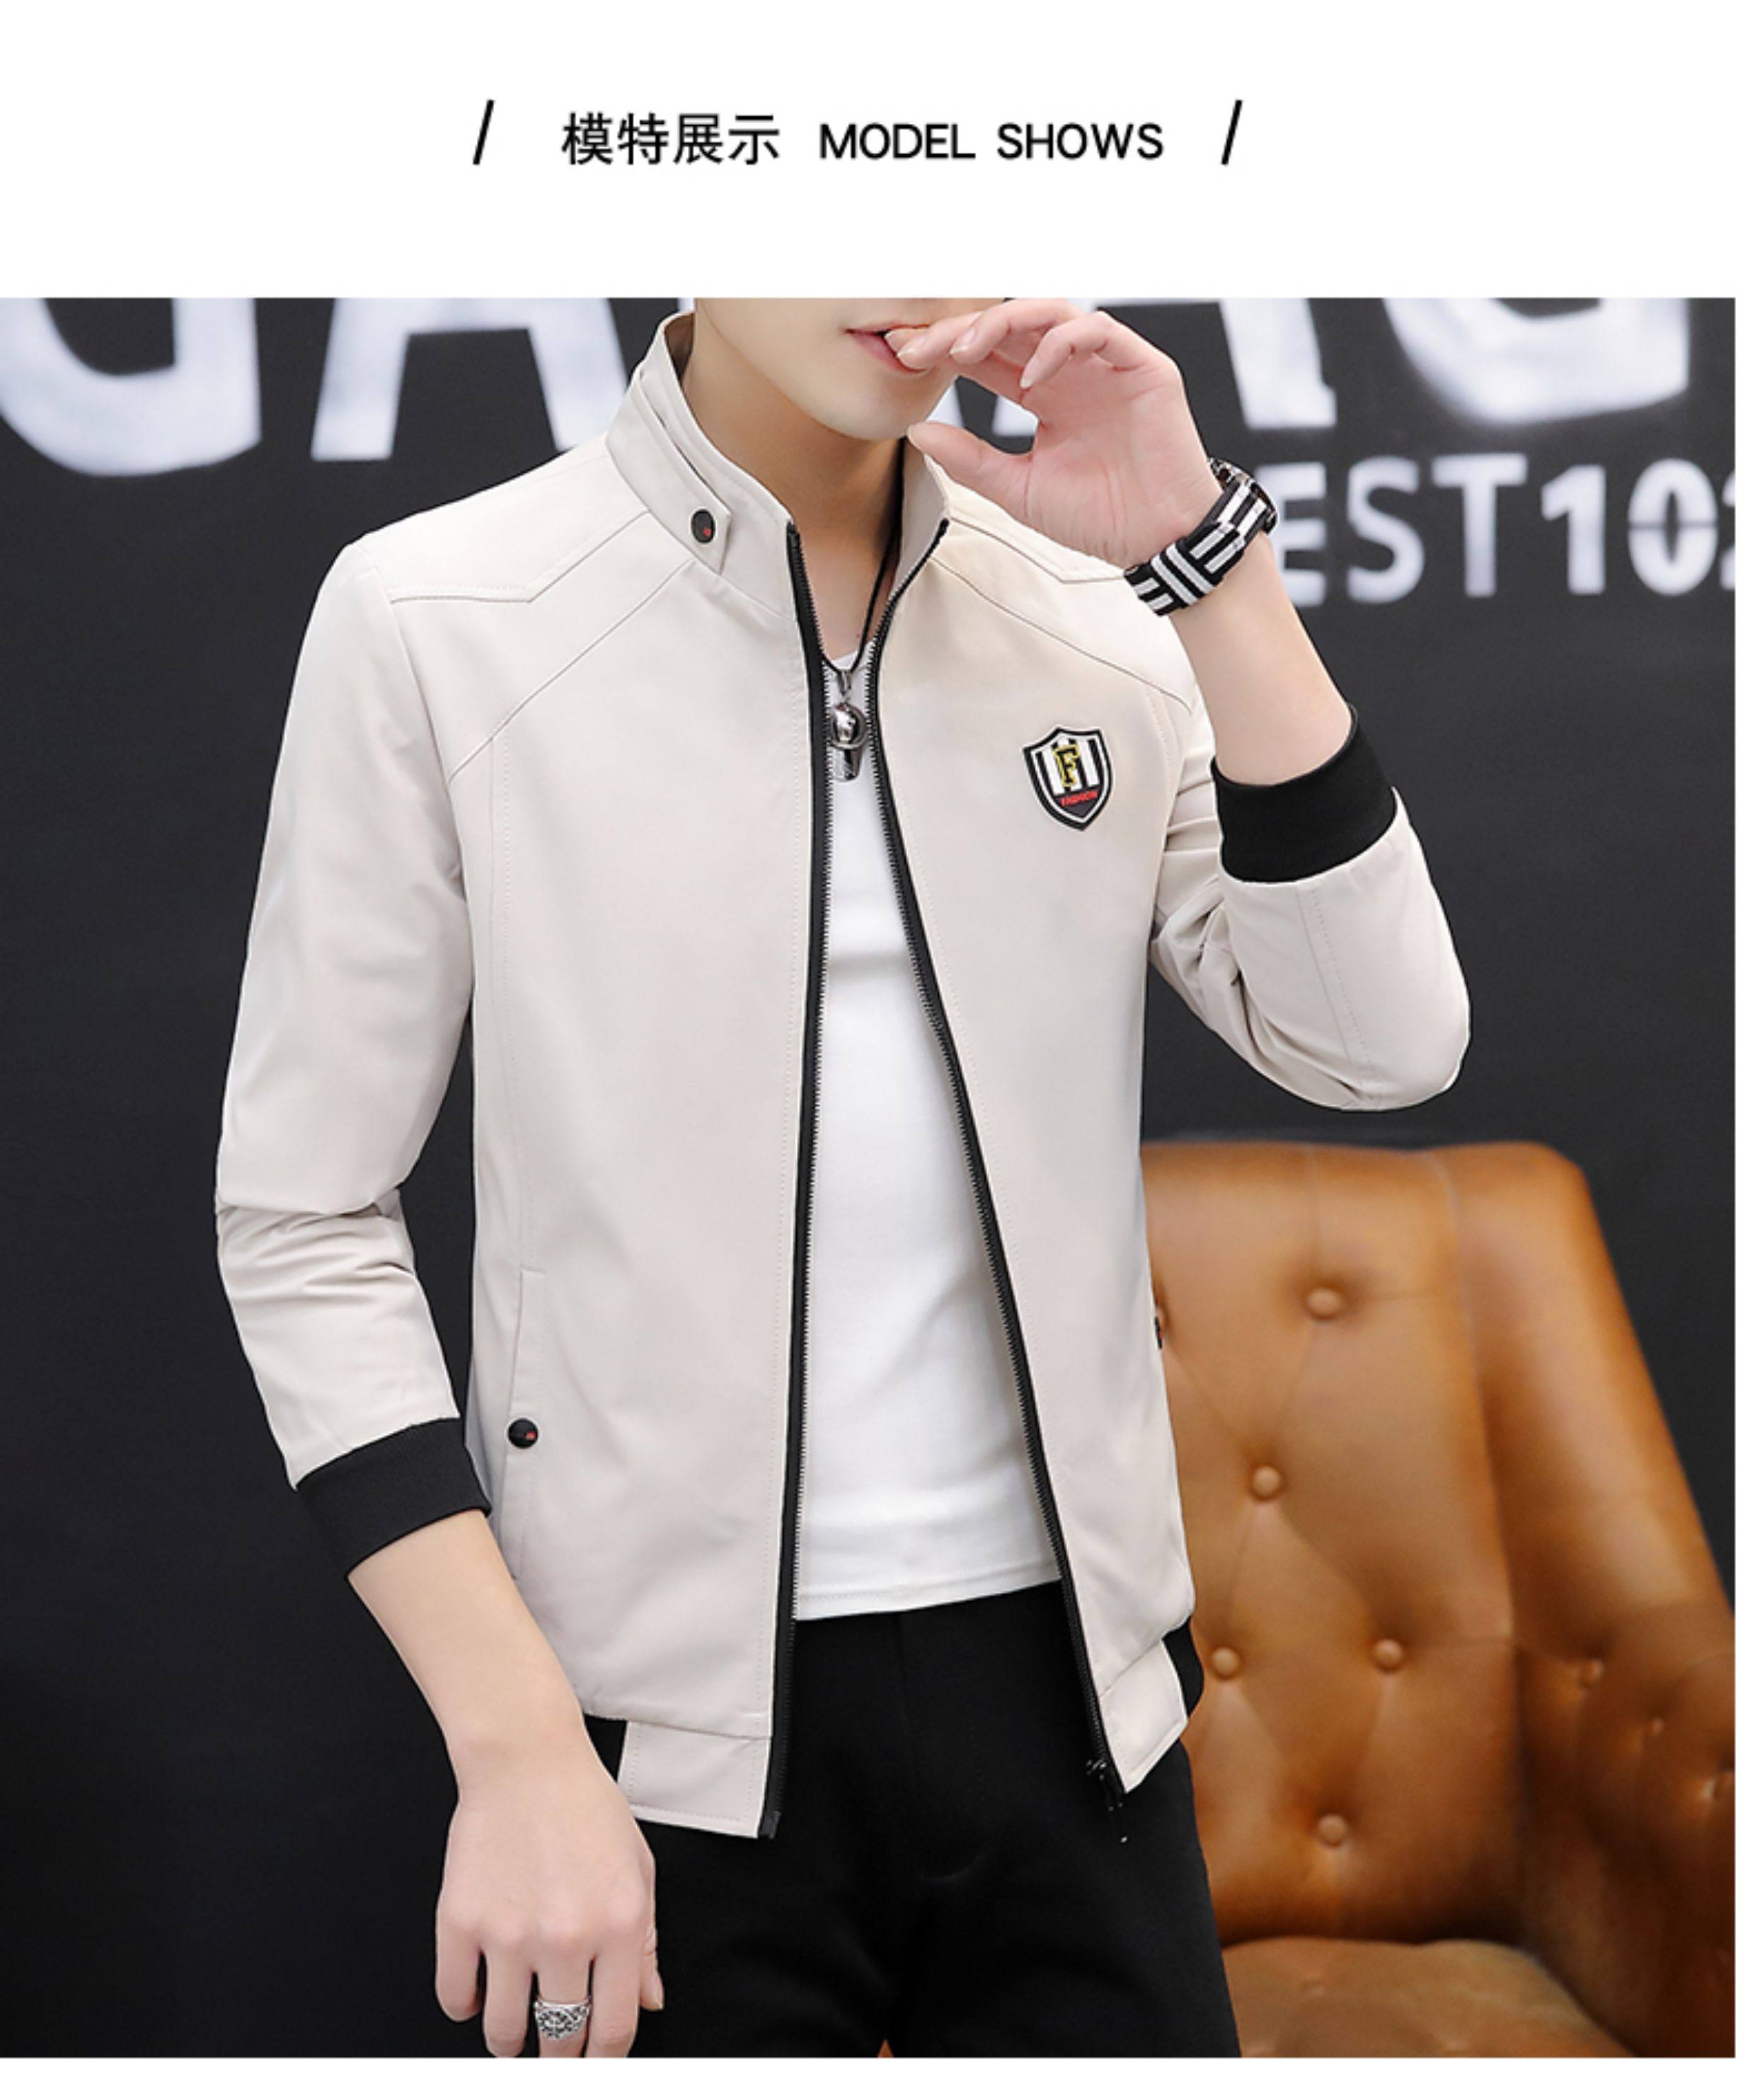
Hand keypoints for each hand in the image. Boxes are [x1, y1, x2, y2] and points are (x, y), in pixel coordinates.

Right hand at [434, 1726, 661, 2057]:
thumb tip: (649, 2000)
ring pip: (504, 2032)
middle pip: (561, 2038)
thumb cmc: (584, 1805)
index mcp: (617, 1925)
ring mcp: (509, 1933)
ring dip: (510, 2041)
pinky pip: (455, 1998)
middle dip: (560, 2053)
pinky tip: (480, 1988)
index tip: (596, 2062)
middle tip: (555, 2047)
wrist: (526, 1759)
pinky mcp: (461, 1922)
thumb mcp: (638, 1869)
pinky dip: (466, 2005)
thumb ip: (646, 1942)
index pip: (615, 2028)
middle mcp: (565, 1936)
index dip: (605, 2060)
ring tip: (515, 2028)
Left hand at [887, 299, 1223, 569]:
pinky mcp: (1142, 368)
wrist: (1157, 541)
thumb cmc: (1099, 517)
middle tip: (916, 345)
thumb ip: (970, 459)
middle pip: (1009, 328)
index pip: (986, 356)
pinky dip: (1060, 344)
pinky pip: (1098, 330)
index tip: (900, 355)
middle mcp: (1072, 371)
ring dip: (1002, 323)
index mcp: (1044, 394)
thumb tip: (916, 431)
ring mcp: (1106, 365)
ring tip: (965, 349)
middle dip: (958, 330)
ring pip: (1050, 314)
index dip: (944, 350)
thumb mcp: (1018, 489)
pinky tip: (1032, 376)